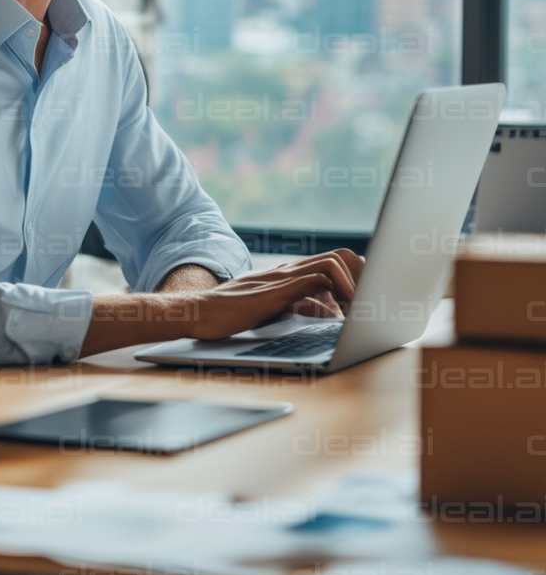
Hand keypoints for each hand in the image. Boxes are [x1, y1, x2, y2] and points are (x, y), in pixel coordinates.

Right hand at [78, 249, 363, 357]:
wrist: (198, 314)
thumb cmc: (231, 317)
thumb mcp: (273, 310)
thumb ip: (300, 304)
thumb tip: (330, 312)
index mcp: (291, 276)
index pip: (335, 262)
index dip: (358, 273)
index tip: (374, 293)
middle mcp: (291, 271)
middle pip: (342, 256)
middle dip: (366, 273)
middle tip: (377, 298)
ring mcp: (285, 277)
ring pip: (335, 262)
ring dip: (357, 281)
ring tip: (366, 305)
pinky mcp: (278, 289)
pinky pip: (319, 278)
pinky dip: (340, 290)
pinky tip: (344, 312)